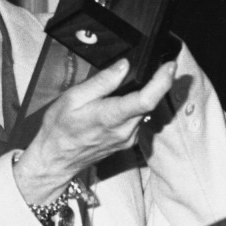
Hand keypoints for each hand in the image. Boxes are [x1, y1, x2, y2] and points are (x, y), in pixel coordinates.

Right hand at [13, 58, 175, 204]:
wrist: (56, 159)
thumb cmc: (59, 128)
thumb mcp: (72, 98)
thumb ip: (101, 82)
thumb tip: (123, 66)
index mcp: (110, 117)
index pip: (146, 100)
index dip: (162, 81)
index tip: (170, 66)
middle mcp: (124, 131)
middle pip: (150, 104)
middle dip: (157, 84)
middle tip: (158, 66)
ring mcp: (128, 139)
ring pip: (145, 112)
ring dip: (145, 96)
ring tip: (134, 83)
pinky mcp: (128, 142)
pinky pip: (138, 120)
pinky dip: (135, 108)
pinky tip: (120, 103)